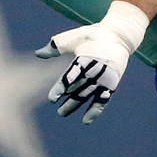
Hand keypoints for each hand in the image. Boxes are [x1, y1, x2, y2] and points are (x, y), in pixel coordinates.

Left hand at [35, 2, 148, 124]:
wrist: (119, 36)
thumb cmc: (92, 36)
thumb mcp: (73, 38)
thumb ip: (55, 47)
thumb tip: (37, 54)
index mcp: (86, 57)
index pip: (71, 75)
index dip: (62, 87)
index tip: (52, 99)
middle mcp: (96, 69)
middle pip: (79, 88)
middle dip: (68, 100)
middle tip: (57, 111)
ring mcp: (104, 77)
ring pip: (88, 95)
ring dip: (76, 105)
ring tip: (62, 113)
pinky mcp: (112, 83)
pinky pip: (103, 99)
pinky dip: (95, 110)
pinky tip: (86, 120)